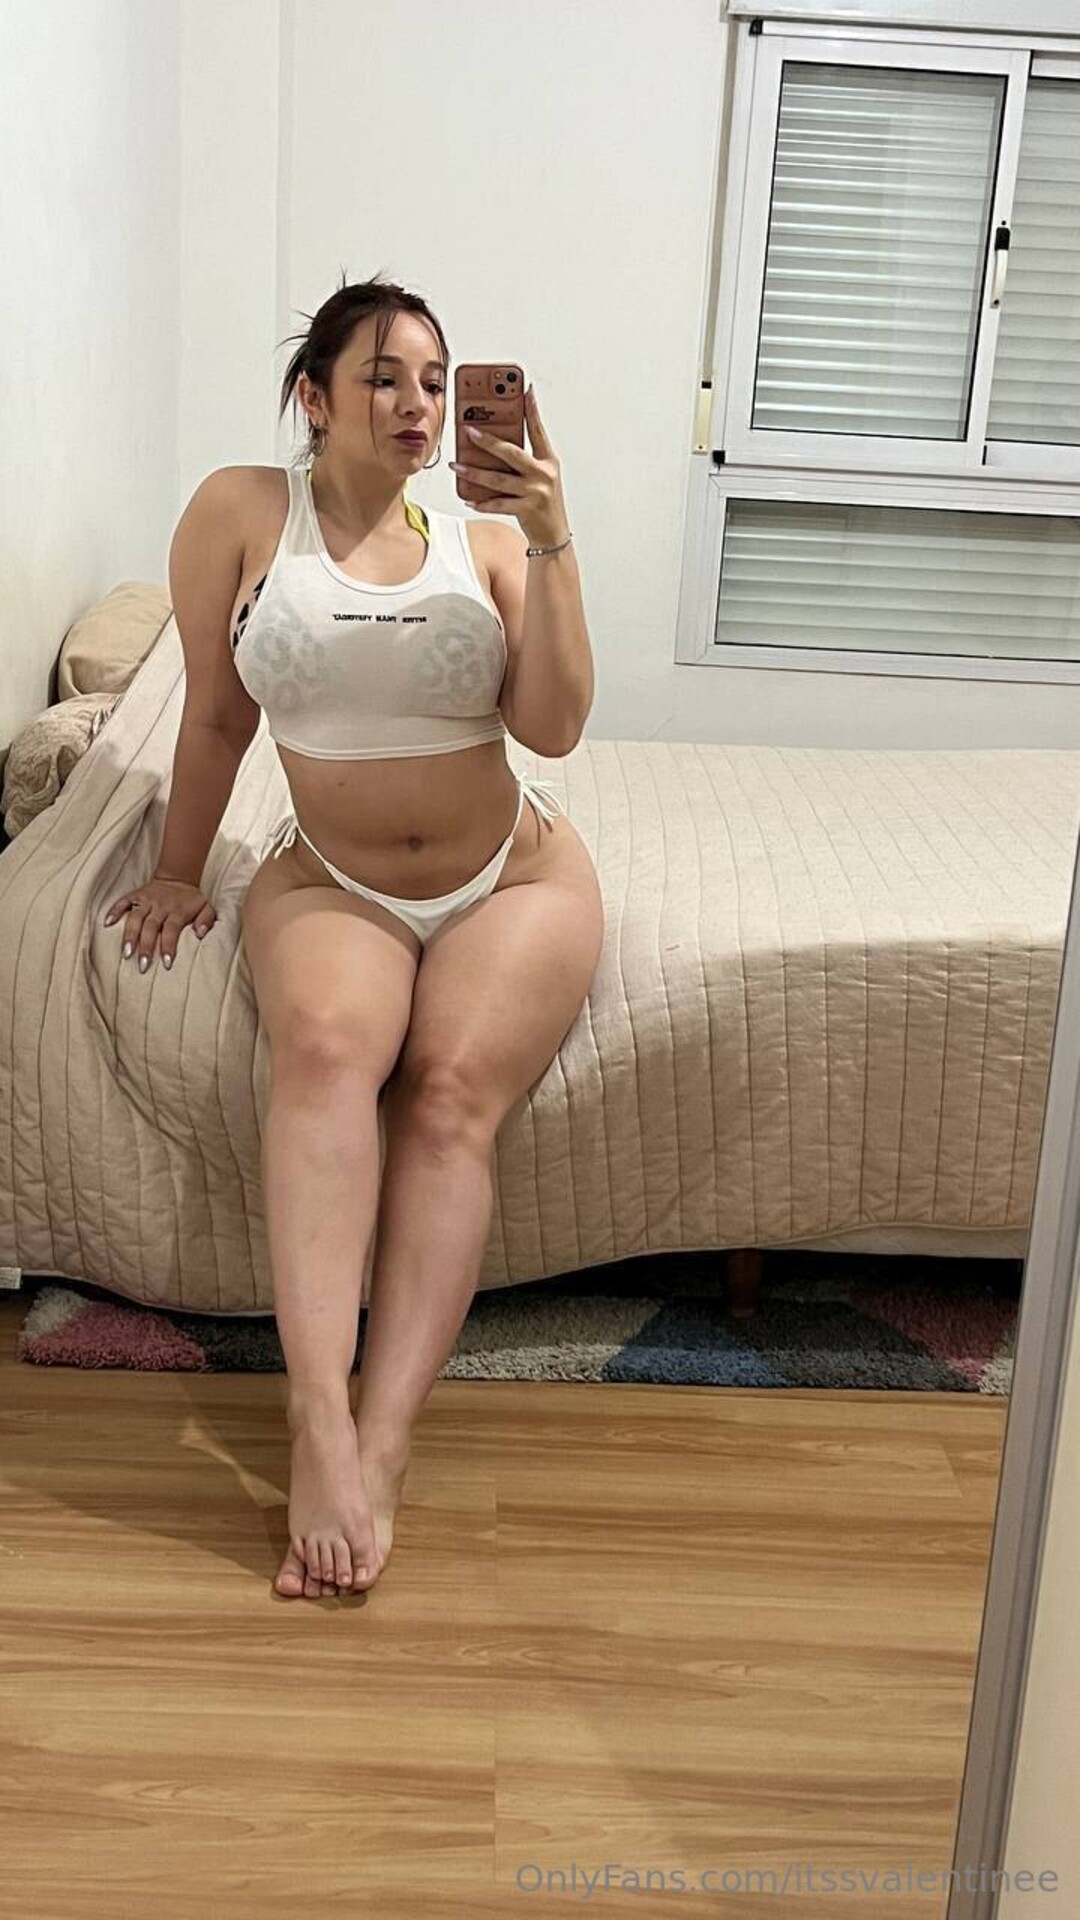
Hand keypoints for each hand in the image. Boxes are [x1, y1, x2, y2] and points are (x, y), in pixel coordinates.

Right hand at [102, 875, 216, 972]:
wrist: (179, 878)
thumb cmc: (192, 900)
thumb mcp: (207, 908)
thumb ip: (207, 920)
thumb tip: (200, 933)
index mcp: (178, 911)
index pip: (171, 930)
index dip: (168, 947)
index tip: (166, 963)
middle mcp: (160, 906)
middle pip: (151, 927)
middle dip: (146, 947)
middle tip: (142, 965)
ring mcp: (146, 900)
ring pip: (135, 917)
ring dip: (130, 935)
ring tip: (125, 953)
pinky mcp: (136, 895)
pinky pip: (123, 902)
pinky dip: (114, 911)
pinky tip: (107, 924)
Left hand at [448, 383, 569, 546]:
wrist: (554, 535)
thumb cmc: (544, 502)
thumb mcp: (541, 475)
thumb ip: (523, 459)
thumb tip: (495, 443)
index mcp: (548, 461)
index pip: (538, 430)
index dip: (532, 410)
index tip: (526, 390)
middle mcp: (543, 474)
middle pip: (512, 453)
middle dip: (488, 441)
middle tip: (469, 431)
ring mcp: (535, 492)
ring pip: (499, 479)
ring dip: (474, 472)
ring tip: (456, 465)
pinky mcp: (526, 509)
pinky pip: (498, 504)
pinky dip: (481, 502)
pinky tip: (468, 497)